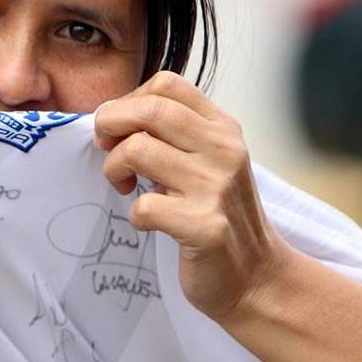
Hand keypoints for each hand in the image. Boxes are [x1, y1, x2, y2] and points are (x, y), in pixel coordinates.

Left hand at [93, 71, 291, 322]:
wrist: (256, 277)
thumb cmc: (220, 216)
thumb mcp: (209, 162)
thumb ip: (176, 135)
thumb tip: (114, 116)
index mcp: (223, 128)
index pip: (167, 83)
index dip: (129, 99)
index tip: (120, 127)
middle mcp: (224, 151)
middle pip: (149, 109)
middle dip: (110, 124)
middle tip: (105, 148)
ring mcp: (216, 188)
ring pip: (138, 150)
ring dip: (114, 169)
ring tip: (124, 187)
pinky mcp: (205, 227)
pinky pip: (144, 206)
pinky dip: (135, 216)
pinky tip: (148, 223)